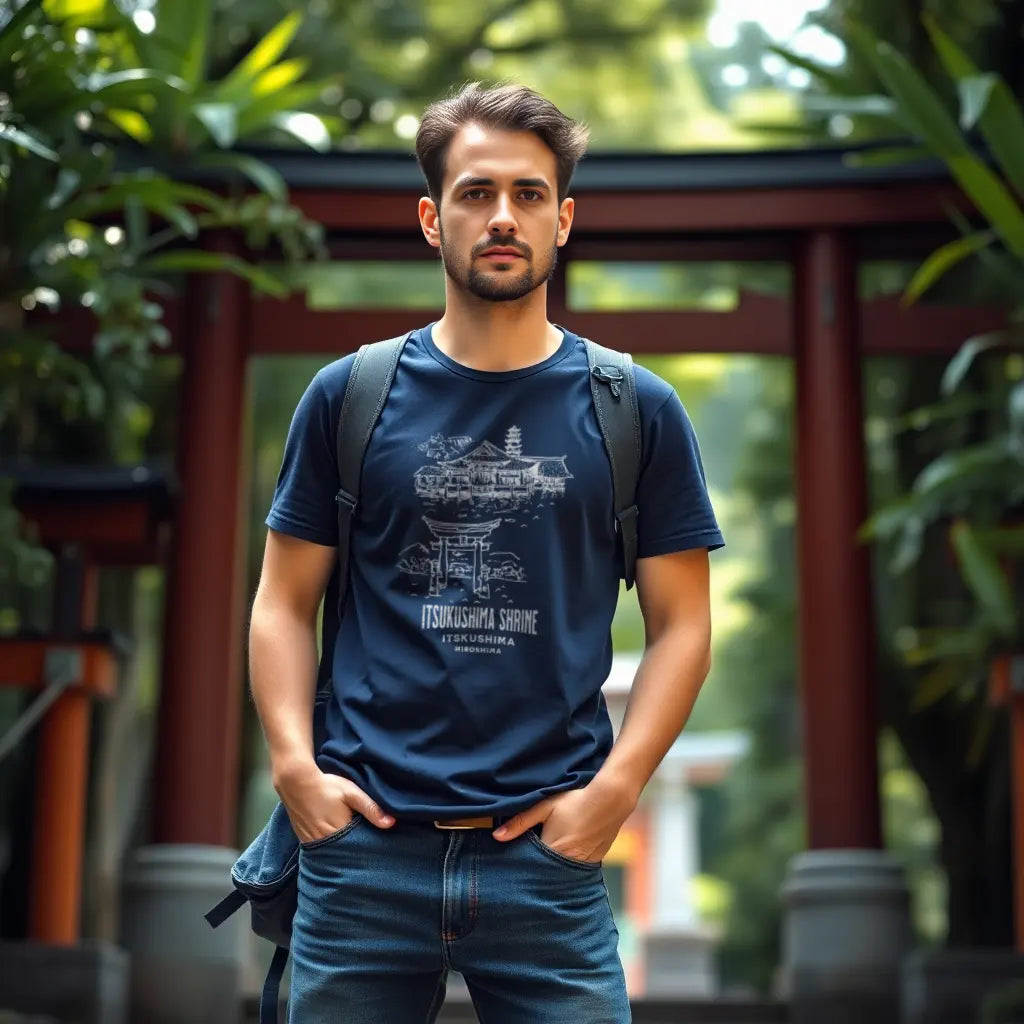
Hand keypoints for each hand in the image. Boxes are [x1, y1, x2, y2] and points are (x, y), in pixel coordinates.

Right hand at [273, 761, 394, 843]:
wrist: (295, 782)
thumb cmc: (326, 786)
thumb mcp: (352, 793)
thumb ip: (371, 808)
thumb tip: (392, 823)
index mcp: (338, 833)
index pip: (358, 850)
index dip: (369, 850)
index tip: (380, 851)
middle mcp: (324, 843)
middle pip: (345, 855)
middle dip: (357, 855)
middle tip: (370, 854)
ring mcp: (312, 843)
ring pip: (333, 855)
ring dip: (343, 853)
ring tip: (356, 851)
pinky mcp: (305, 840)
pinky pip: (321, 851)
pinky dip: (331, 849)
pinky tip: (338, 845)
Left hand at [492, 775, 636, 862]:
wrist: (611, 800)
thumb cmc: (575, 800)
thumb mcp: (545, 806)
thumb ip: (521, 822)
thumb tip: (496, 837)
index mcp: (551, 851)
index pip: (530, 867)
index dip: (521, 867)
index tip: (511, 867)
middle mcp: (567, 863)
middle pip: (544, 874)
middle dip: (535, 873)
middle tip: (525, 870)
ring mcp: (582, 866)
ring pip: (560, 874)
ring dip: (551, 871)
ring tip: (542, 865)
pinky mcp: (594, 863)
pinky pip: (574, 871)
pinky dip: (567, 868)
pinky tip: (563, 859)